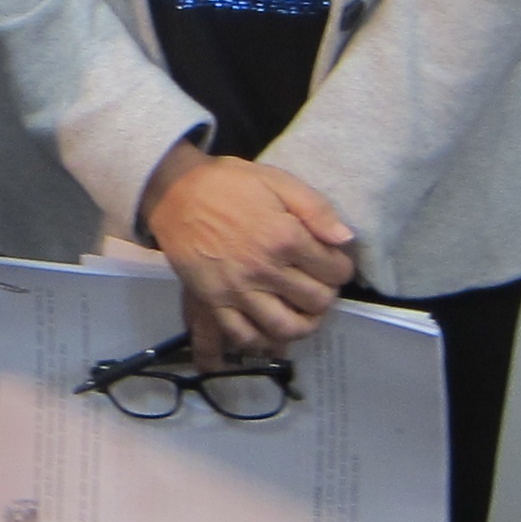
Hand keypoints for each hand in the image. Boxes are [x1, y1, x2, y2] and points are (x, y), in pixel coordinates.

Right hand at [141, 146, 355, 365]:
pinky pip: (243, 335)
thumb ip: (316, 209)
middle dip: (327, 295)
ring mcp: (238, 290)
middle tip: (321, 286)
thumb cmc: (228, 184)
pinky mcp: (214, 302)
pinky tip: (272, 330)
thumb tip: (346, 239)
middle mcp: (264, 269)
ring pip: (285, 327)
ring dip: (304, 325)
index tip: (335, 263)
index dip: (341, 268)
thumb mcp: (277, 181)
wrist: (174, 192)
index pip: (334, 270)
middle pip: (315, 301)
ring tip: (304, 313)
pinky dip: (263, 341)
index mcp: (284, 237)